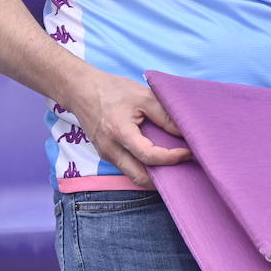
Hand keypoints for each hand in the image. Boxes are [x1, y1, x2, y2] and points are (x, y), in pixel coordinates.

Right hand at [69, 70, 190, 186]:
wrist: (82, 90)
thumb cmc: (113, 90)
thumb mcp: (144, 96)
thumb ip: (165, 115)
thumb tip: (184, 132)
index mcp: (120, 133)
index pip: (149, 156)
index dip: (171, 158)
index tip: (189, 152)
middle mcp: (111, 150)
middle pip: (139, 177)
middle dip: (163, 179)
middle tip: (184, 169)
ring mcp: (106, 154)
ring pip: (133, 176)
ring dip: (154, 177)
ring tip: (175, 168)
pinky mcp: (106, 154)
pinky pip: (127, 168)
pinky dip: (144, 169)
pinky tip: (159, 161)